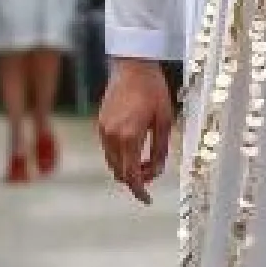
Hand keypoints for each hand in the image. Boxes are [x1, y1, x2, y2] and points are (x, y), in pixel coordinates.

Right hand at [98, 58, 175, 204]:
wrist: (133, 66)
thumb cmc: (153, 90)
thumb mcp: (165, 121)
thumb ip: (160, 149)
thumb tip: (157, 171)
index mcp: (130, 136)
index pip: (131, 175)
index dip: (140, 191)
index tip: (147, 200)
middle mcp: (112, 136)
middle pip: (120, 172)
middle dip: (136, 179)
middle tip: (152, 172)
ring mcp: (103, 130)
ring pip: (112, 162)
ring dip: (127, 168)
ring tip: (145, 160)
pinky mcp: (100, 123)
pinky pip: (108, 149)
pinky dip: (120, 156)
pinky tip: (134, 147)